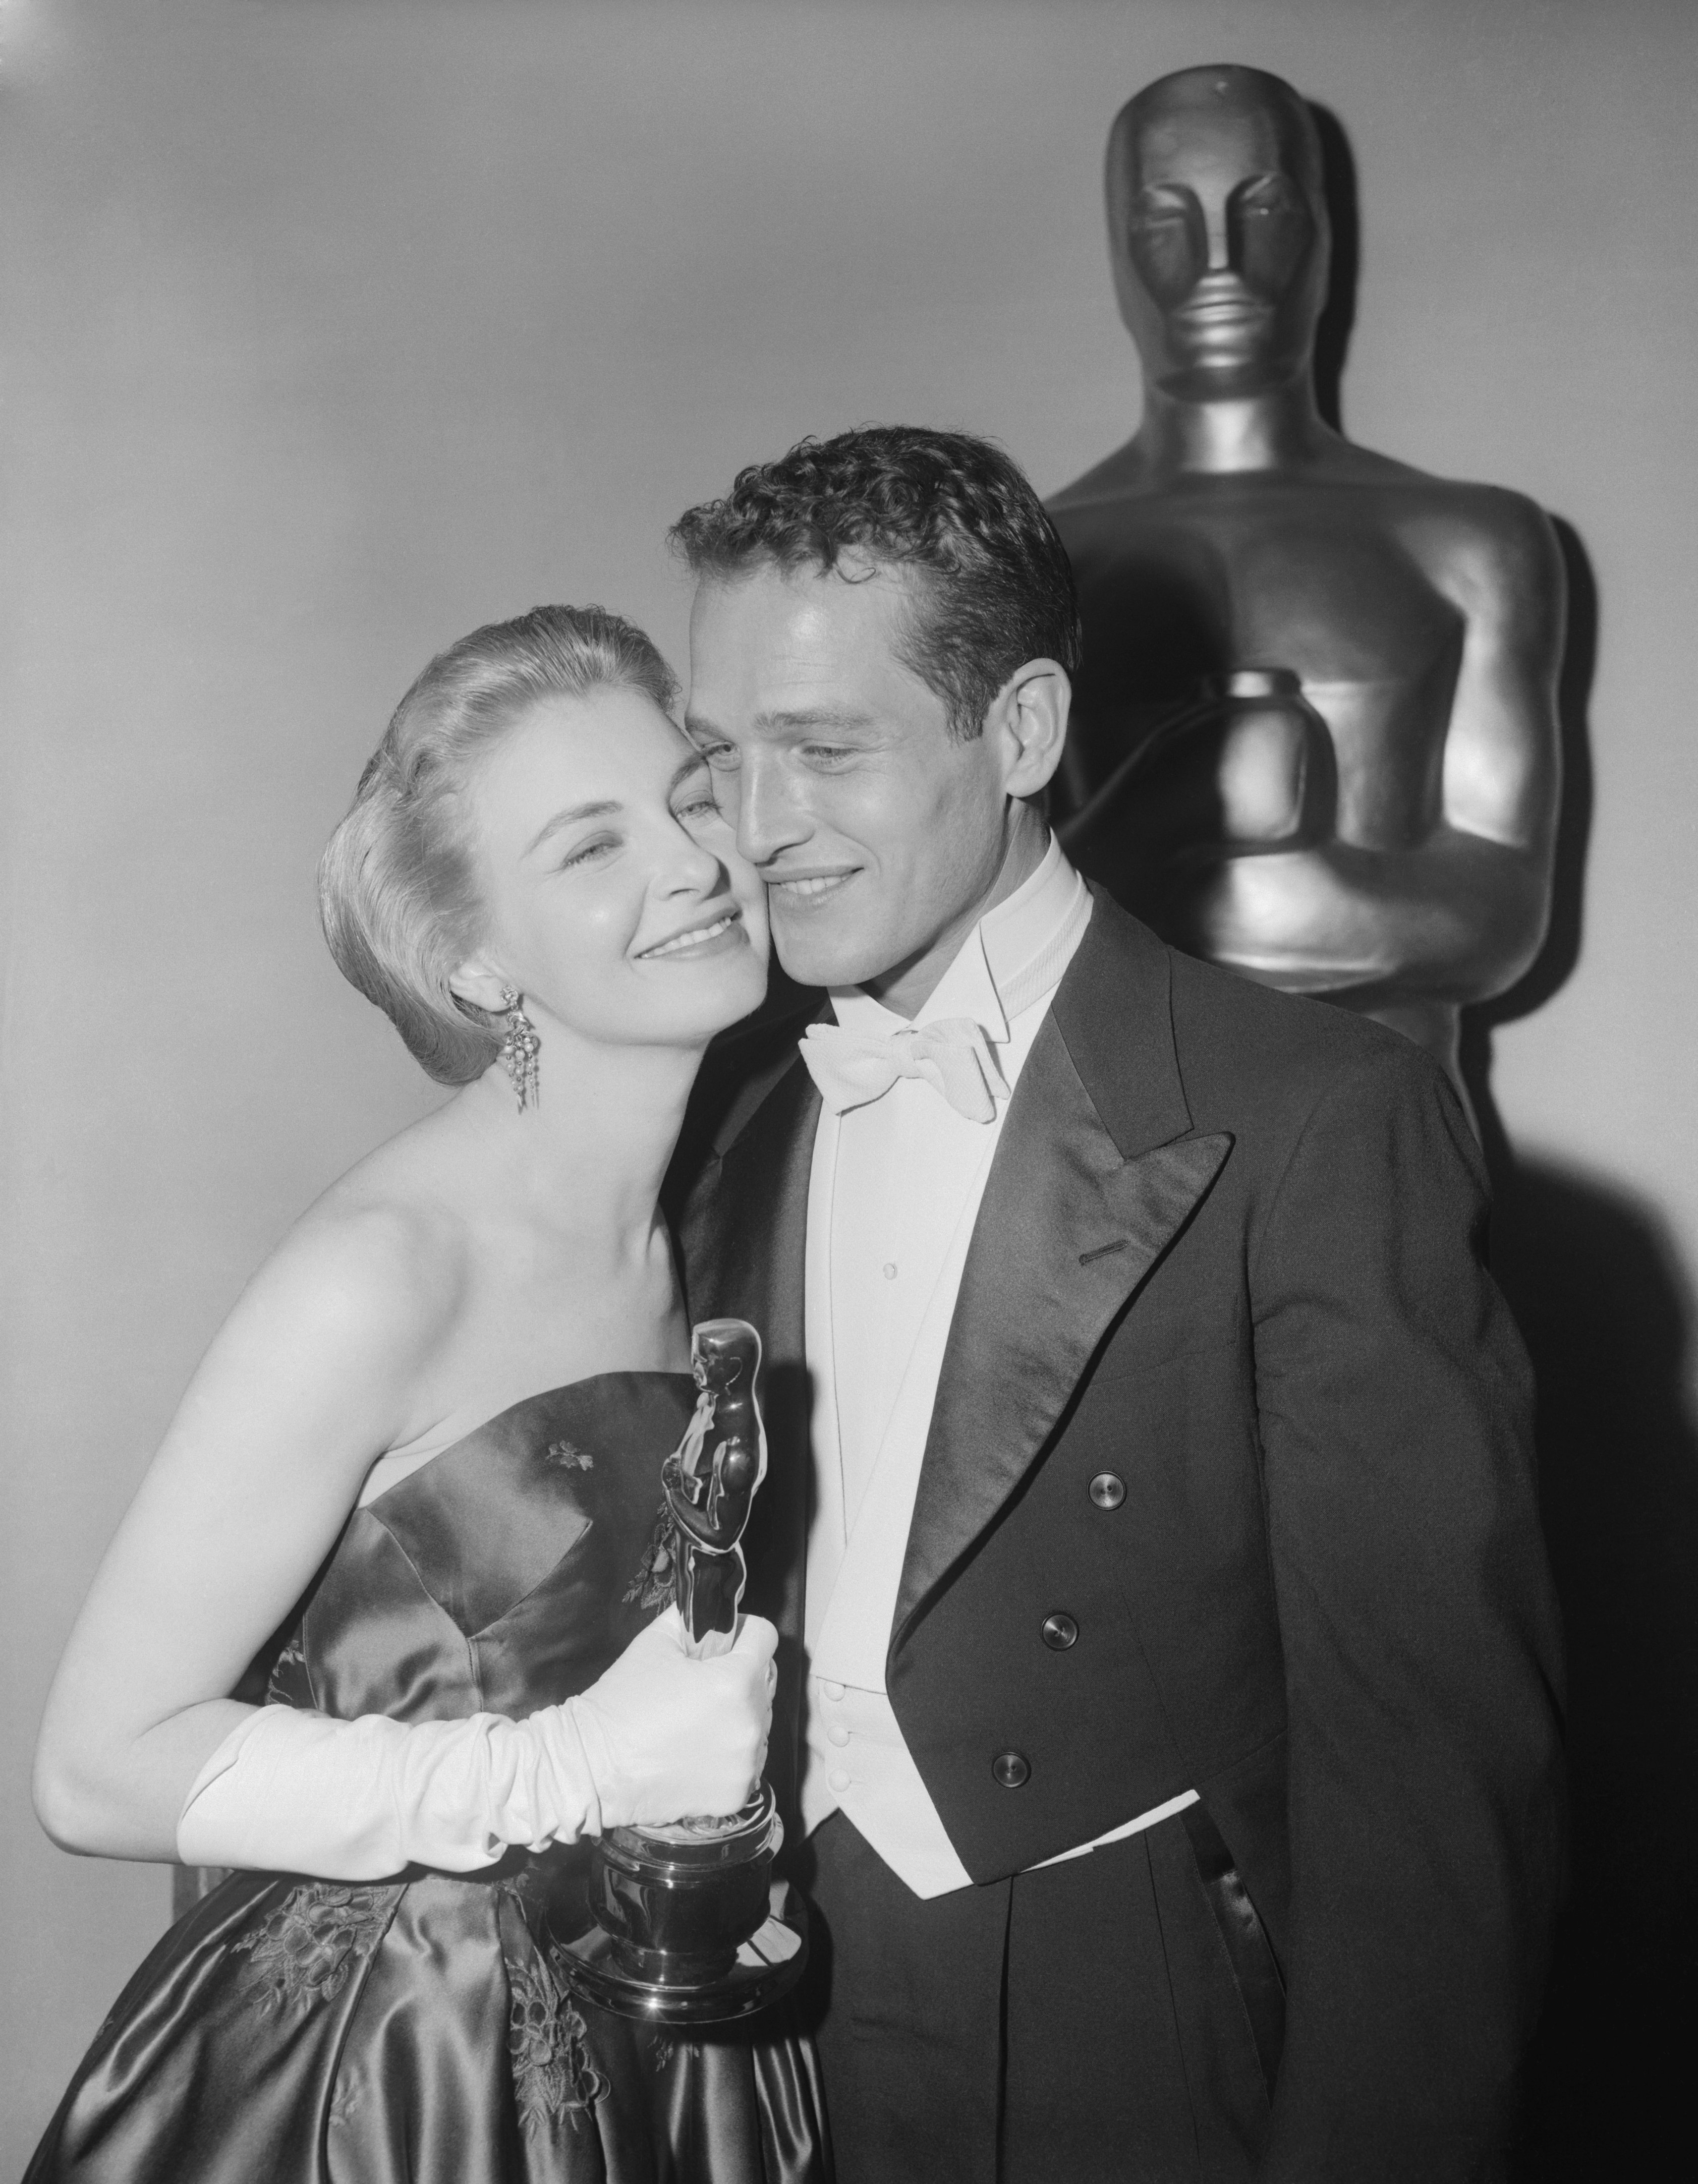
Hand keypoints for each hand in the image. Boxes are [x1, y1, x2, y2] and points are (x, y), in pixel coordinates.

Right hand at [566, 1606, 776, 1828]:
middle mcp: (751, 1724)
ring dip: (737, 1719)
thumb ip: (692, 1619)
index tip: (723, 1642)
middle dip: (739, 1678)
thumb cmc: (622, 1701)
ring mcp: (746, 1764)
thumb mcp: (655, 1642)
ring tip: (697, 1724)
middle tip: (701, 1687)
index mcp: (736, 1681)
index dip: (743, 1632)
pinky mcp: (736, 1794)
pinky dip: (729, 1757)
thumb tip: (713, 1613)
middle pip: (763, 1683)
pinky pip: (747, 1763)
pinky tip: (696, 1754)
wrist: (594, 1766)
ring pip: (758, 1725)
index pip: (765, 1637)